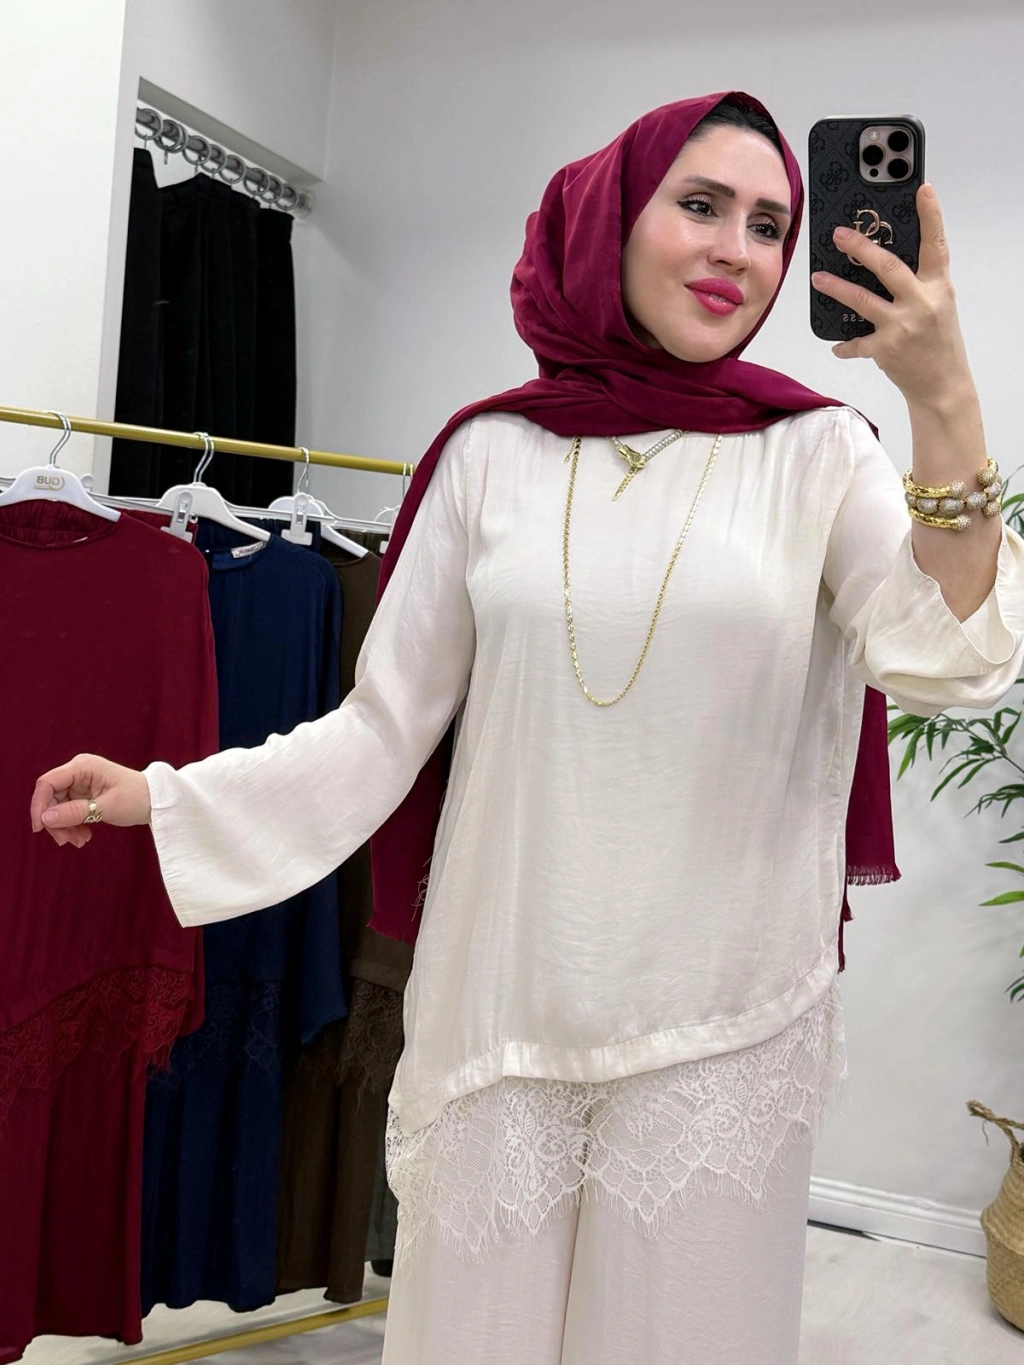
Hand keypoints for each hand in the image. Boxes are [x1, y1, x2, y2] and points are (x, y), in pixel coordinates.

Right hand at [31, 754, 151, 847]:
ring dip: (65, 827)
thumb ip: (75, 812)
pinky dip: (73, 826)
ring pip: (58, 808)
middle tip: (66, 841)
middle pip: (50, 798)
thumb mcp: (106, 807)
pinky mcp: (84, 795)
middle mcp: (78, 772)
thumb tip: (45, 818)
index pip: (47, 783)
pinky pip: (68, 812)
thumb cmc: (137, 798)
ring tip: (81, 841)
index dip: (39, 805)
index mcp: (82, 766)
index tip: (40, 829)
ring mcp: (80, 784)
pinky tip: (84, 837)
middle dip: (56, 822)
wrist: (156, 801)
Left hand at [811, 184, 973, 406]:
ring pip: (862, 300)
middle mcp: (921, 303)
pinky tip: (837, 344)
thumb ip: (918, 283)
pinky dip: (845, 344)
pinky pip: (856, 342)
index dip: (931, 216)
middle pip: (888, 267)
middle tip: (838, 234)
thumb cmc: (939, 340)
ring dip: (836, 288)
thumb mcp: (939, 304)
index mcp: (938, 287)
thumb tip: (881, 261)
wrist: (942, 384)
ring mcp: (902, 326)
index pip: (936, 245)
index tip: (922, 189)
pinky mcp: (885, 349)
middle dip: (860, 248)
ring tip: (817, 279)